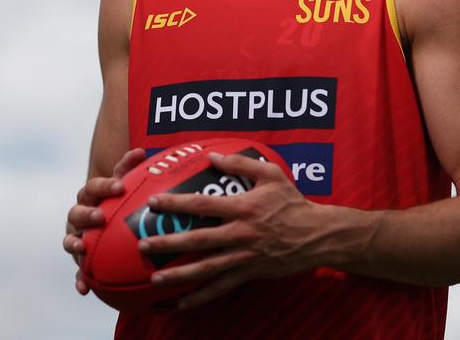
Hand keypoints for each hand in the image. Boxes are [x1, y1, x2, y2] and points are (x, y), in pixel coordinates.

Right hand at [63, 147, 146, 294]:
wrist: (106, 220)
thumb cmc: (118, 199)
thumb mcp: (123, 185)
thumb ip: (129, 168)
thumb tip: (141, 151)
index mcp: (91, 195)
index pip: (93, 187)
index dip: (105, 186)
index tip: (119, 186)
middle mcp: (80, 214)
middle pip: (76, 212)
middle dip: (87, 214)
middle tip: (101, 216)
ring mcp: (77, 236)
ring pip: (69, 239)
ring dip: (74, 243)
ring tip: (83, 247)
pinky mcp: (80, 259)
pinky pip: (77, 271)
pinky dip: (79, 279)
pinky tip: (84, 289)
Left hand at [137, 151, 325, 308]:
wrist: (316, 235)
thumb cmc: (292, 201)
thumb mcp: (271, 174)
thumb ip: (240, 163)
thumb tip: (213, 155)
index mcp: (242, 207)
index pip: (203, 205)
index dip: (177, 203)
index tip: (154, 202)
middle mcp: (240, 233)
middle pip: (198, 240)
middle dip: (169, 242)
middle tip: (143, 244)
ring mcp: (244, 256)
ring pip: (206, 268)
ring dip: (179, 274)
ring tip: (155, 278)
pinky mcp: (249, 273)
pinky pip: (221, 288)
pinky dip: (200, 297)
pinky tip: (181, 303)